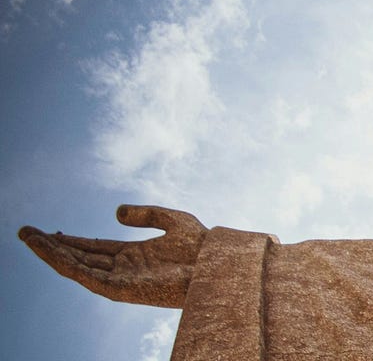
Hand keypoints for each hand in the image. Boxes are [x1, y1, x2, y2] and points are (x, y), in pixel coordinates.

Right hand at [18, 205, 207, 307]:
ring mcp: (122, 279)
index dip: (69, 240)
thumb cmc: (203, 246)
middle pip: (79, 257)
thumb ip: (146, 214)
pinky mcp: (123, 289)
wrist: (218, 263)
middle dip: (52, 246)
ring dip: (52, 254)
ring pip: (78, 267)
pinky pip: (88, 278)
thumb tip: (116, 212)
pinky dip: (68, 265)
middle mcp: (123, 268)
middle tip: (25, 232)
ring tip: (30, 238)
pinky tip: (52, 252)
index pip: (92, 248)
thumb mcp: (173, 220)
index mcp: (132, 255)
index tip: (46, 231)